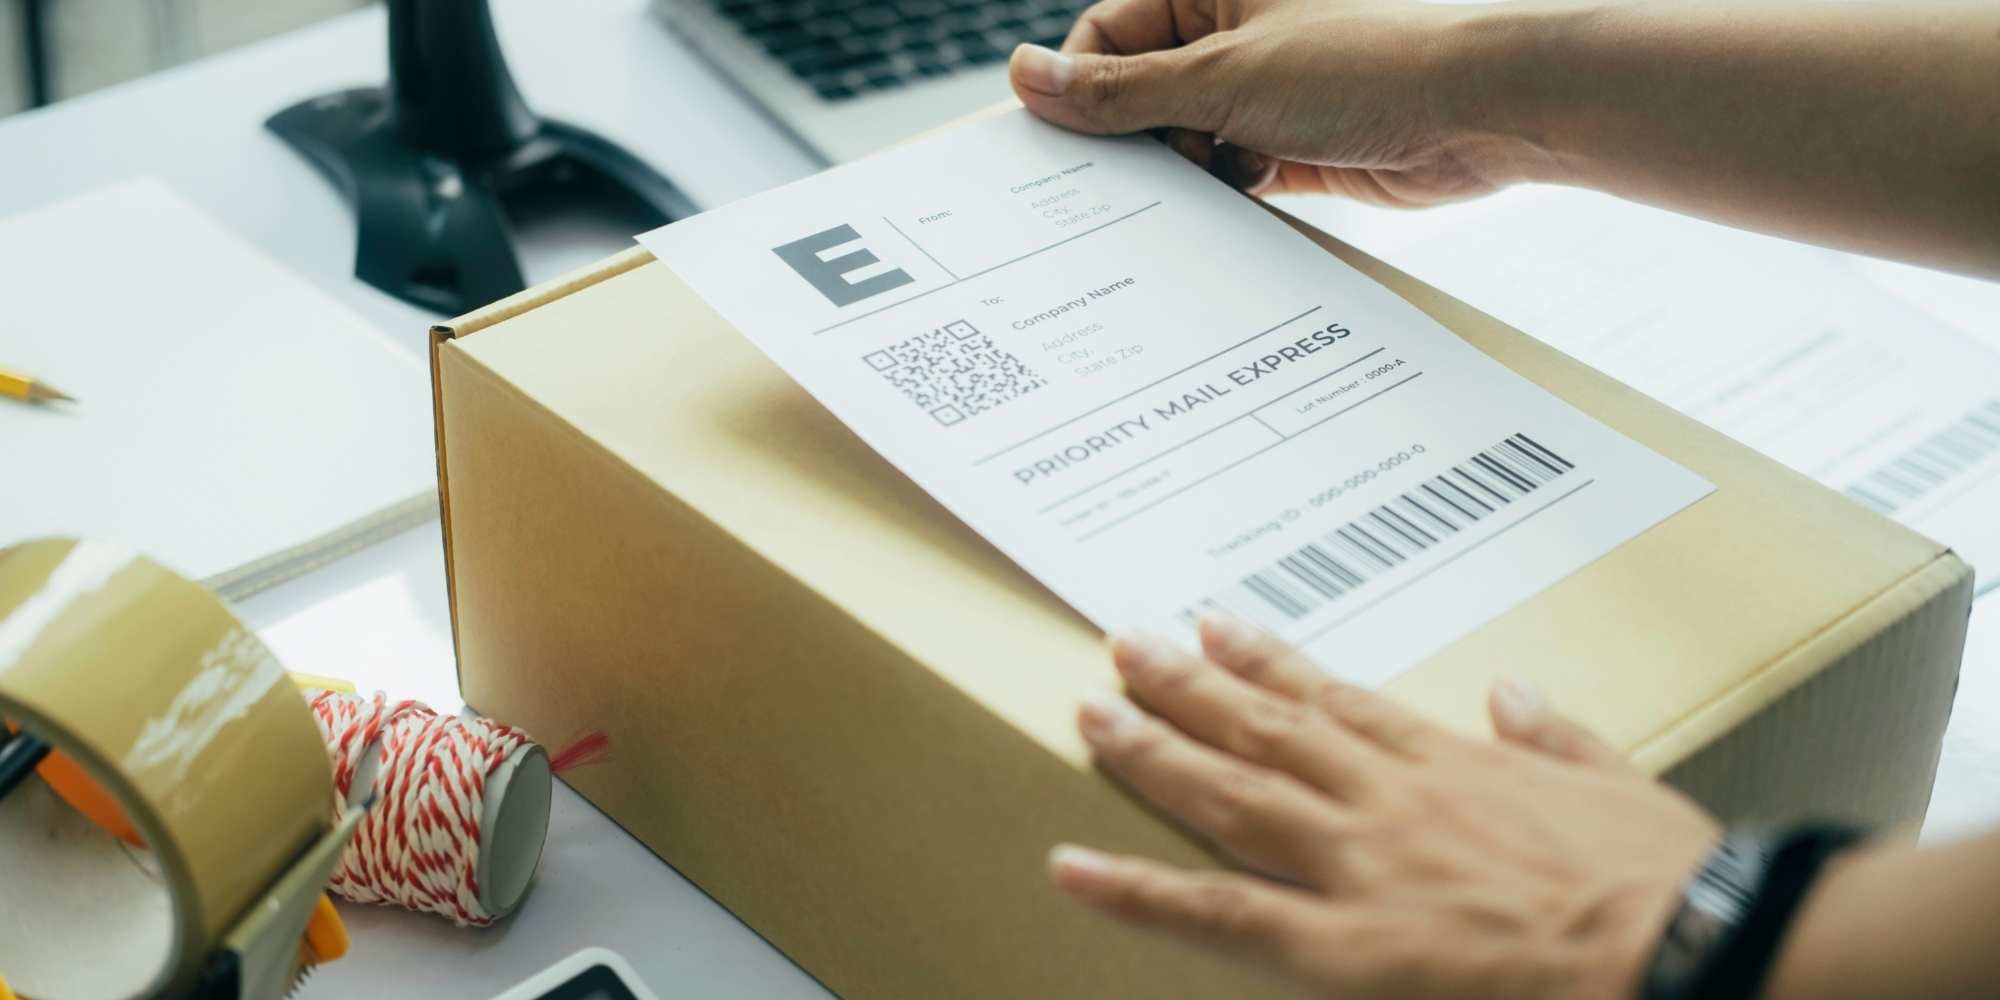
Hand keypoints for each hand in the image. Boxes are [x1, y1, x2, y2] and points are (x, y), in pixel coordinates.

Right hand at [1006, 0, 1537, 206]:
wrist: (1483, 112)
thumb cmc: (1371, 62)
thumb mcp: (1223, 77)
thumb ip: (1120, 89)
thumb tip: (1028, 77)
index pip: (1107, 32)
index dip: (1081, 87)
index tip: (1061, 142)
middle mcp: (1234, 31)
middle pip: (1139, 91)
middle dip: (1135, 137)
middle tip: (1126, 178)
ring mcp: (1263, 90)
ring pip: (1181, 139)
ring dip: (1183, 170)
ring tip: (1210, 176)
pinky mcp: (1290, 145)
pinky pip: (1225, 175)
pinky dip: (1221, 193)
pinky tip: (1236, 197)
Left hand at [1050, 615, 1719, 998]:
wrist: (1689, 949)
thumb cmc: (1665, 884)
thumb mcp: (1621, 786)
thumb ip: (1555, 737)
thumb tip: (1513, 691)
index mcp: (1451, 764)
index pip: (1337, 699)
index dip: (1270, 660)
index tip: (1221, 624)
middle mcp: (1386, 800)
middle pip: (1265, 728)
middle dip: (1188, 685)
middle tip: (1126, 645)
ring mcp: (1357, 865)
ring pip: (1230, 795)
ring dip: (1154, 751)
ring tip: (1092, 714)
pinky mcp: (1343, 944)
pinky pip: (1219, 912)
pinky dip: (1139, 889)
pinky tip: (1074, 869)